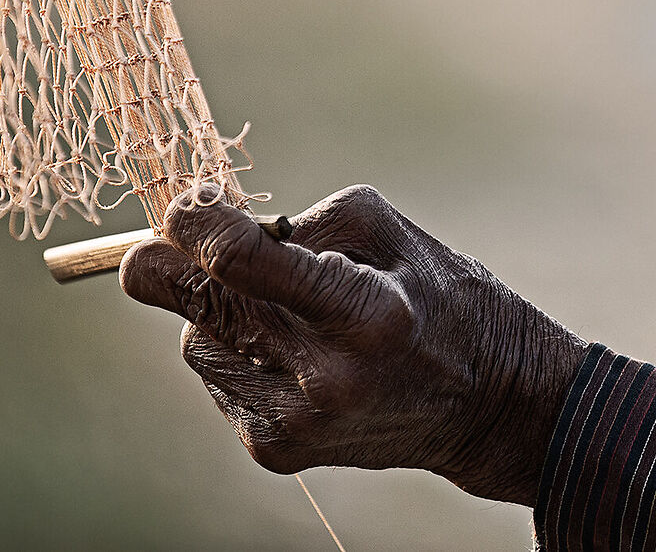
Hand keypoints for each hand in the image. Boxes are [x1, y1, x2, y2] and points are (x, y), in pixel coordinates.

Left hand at [120, 182, 588, 503]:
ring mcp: (297, 422)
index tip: (182, 205)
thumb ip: (293, 223)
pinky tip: (293, 349)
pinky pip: (219, 377)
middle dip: (172, 265)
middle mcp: (327, 376)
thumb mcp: (386, 230)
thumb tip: (200, 231)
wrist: (486, 403)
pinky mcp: (276, 450)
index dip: (194, 225)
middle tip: (168, 239)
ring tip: (289, 307)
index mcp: (367, 311)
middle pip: (199, 306)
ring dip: (220, 311)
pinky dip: (238, 350)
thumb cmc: (436, 294)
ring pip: (199, 341)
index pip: (241, 264)